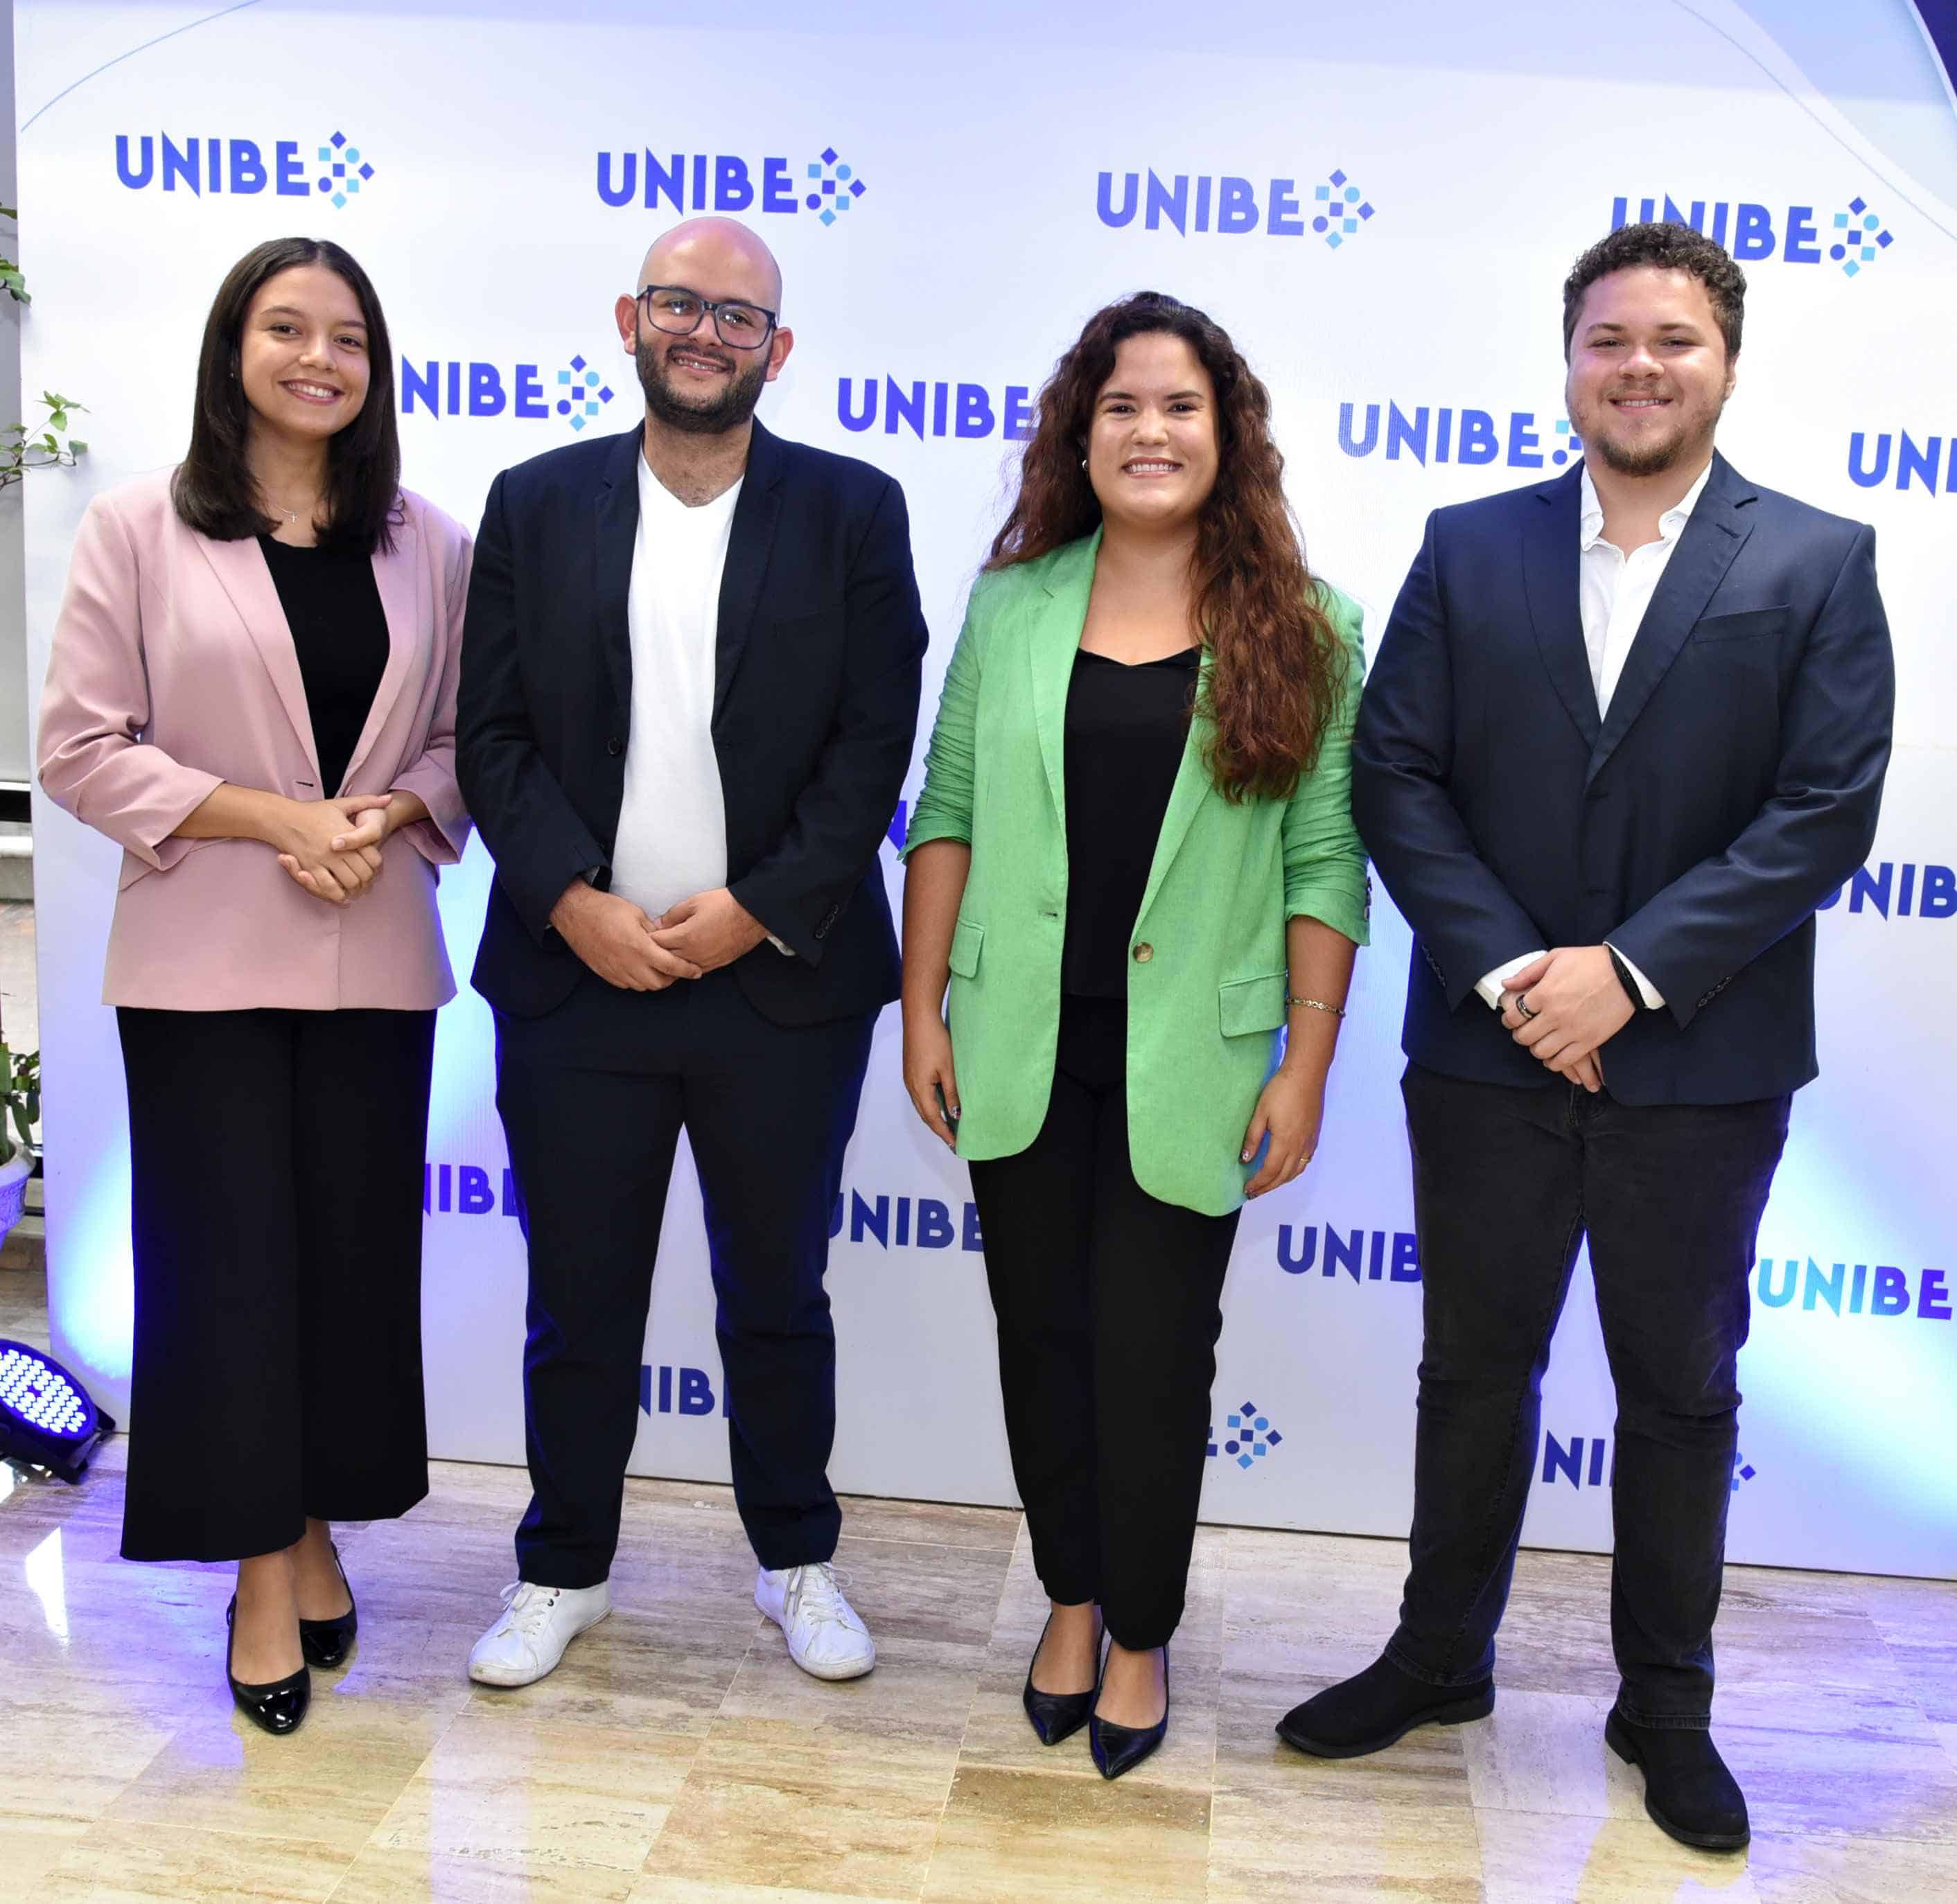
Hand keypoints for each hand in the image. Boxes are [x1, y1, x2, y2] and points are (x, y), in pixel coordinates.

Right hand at [272, 795, 388, 905]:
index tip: (374, 868)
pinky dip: (337, 895)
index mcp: (348, 834)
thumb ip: (367, 801)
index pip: (373, 857)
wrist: (284, 817)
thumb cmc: (313, 811)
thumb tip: (388, 798)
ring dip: (355, 888)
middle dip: (367, 880)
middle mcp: (338, 849)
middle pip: (363, 873)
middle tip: (366, 882)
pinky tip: (342, 896)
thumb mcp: (341, 804)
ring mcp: (324, 859)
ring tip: (356, 889)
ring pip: (349, 882)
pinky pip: (328, 887)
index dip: (376, 866)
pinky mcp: (310, 867)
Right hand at [550, 881, 703, 990]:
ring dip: (654, 980)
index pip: (671, 966)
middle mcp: (629, 964)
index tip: (696, 971)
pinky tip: (640, 968)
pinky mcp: (606, 974)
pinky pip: (628, 984)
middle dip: (672, 978)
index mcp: (640, 948)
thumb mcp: (637, 914)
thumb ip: (654, 932)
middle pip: (659, 983)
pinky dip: (638, 980)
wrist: (576, 914)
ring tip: (658, 967)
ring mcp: (616, 971)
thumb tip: (666, 941)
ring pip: (644, 986)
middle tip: (676, 968)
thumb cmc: (606, 910)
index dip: (687, 970)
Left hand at [649, 887, 768, 972]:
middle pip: (665, 959)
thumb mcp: (694, 901)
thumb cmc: (724, 904)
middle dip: (657, 951)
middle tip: (652, 945)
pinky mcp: (716, 964)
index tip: (646, 933)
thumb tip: (658, 924)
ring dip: (671, 962)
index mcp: (685, 936)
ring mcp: (705, 961)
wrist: (752, 914)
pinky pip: (695, 970)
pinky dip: (687, 966)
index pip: (657, 942)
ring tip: (666, 954)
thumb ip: (673, 914)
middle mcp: (693, 953)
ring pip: (679, 968)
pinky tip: (684, 959)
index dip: (649, 937)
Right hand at [902, 1011, 960, 1149]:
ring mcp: (910, 1079)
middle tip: (953, 1139)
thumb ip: (952, 1093)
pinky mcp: (911, 1071)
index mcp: (920, 1089)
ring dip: (935, 1117)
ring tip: (949, 1125)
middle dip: (939, 1128)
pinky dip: (931, 1104)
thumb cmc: (935, 1041)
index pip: (933, 1118)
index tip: (955, 1144)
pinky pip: (921, 1095)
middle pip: (925, 1115)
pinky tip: (941, 1104)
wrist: (919, 1019)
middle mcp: (911, 1087)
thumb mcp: (948, 1069)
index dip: (945, 1133)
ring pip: (923, 1106)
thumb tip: (956, 1114)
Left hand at [1240, 1065, 1325, 1198]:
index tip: (1247, 1189)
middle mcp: (1299, 1146)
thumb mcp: (1261, 1112)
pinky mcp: (1314, 1135)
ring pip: (1296, 1171)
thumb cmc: (1281, 1090)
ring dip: (1281, 1181)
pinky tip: (1287, 1169)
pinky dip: (1294, 1171)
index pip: (1270, 1171)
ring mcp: (1309, 1142)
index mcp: (1284, 1142)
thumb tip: (1245, 1159)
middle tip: (1254, 1193)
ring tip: (1268, 1185)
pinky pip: (1305, 1161)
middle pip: (1283, 1176)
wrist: (1306, 1075)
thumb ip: (1253, 1137)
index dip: (1258, 1183)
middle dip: (1268, 1187)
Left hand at [1500, 947, 1632, 1076]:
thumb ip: (1528, 972)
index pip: (1514, 1016)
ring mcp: (1572, 1030)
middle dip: (1519, 1035)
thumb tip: (1506, 985)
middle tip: (1524, 1031)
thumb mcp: (1556, 957)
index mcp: (1544, 993)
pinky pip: (1563, 1061)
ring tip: (1539, 1042)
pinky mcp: (1589, 1041)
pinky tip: (1553, 1054)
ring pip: (1541, 1051)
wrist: (1626, 973)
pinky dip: (1554, 1062)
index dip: (1509, 1020)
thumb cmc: (1590, 962)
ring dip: (1535, 1048)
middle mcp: (1555, 1014)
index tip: (1511, 1020)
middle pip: (1524, 1036)